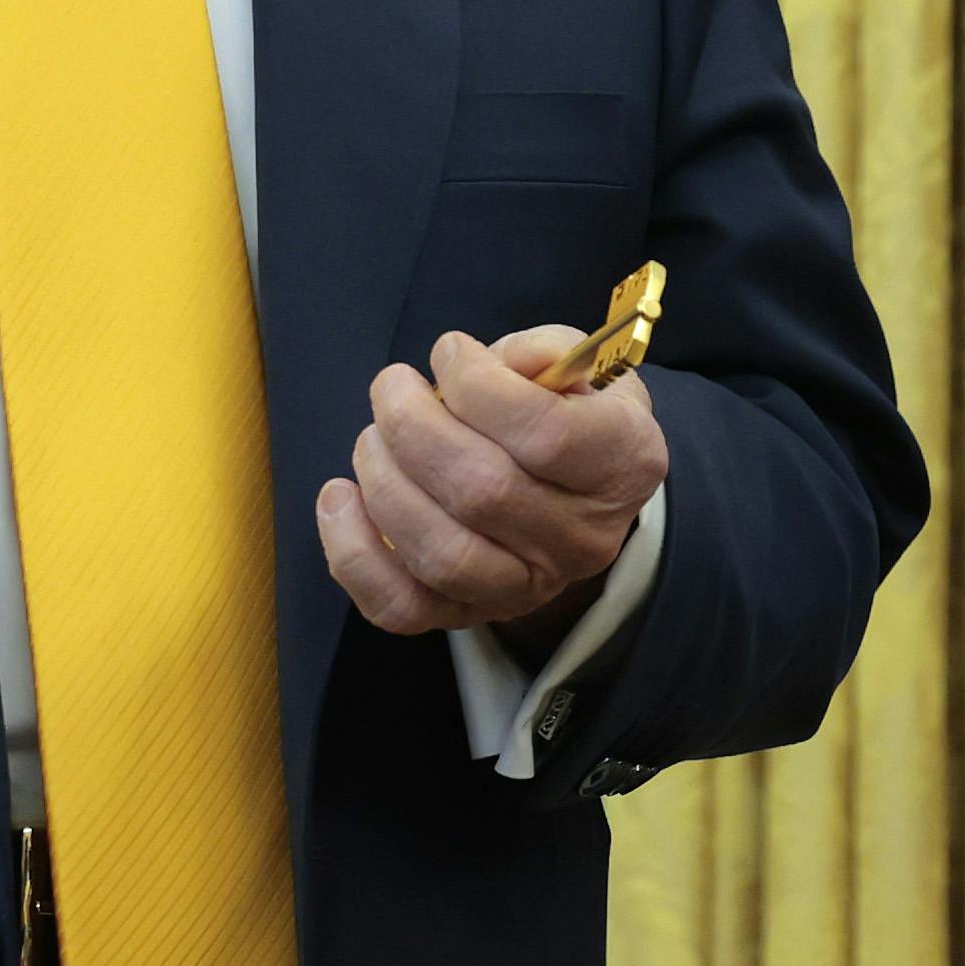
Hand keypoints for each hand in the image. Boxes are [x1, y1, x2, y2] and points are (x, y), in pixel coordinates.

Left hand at [317, 327, 668, 647]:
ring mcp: (526, 588)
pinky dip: (353, 553)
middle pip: (482, 492)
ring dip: (384, 482)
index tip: (450, 352)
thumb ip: (546, 351)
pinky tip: (341, 498)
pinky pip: (400, 606)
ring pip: (441, 553)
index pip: (546, 435)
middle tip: (393, 387)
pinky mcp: (466, 614)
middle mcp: (583, 538)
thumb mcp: (581, 366)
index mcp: (623, 464)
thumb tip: (497, 361)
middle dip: (413, 427)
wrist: (576, 493)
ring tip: (373, 438)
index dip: (478, 387)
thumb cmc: (569, 414)